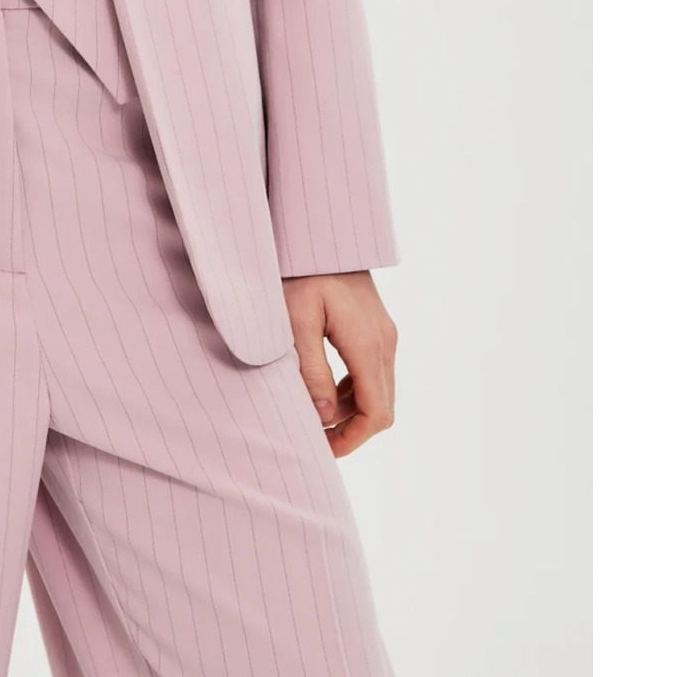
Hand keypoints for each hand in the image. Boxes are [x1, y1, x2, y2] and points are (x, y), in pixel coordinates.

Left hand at [281, 271, 396, 457]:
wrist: (319, 231)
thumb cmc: (301, 272)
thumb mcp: (296, 322)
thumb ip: (311, 371)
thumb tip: (324, 417)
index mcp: (368, 345)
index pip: (376, 413)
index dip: (353, 439)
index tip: (325, 450)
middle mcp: (384, 342)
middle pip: (382, 407)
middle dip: (352, 430)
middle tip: (317, 440)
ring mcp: (383, 333)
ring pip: (378, 391)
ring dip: (352, 411)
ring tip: (315, 417)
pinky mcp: (376, 327)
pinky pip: (372, 372)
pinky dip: (354, 390)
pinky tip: (325, 389)